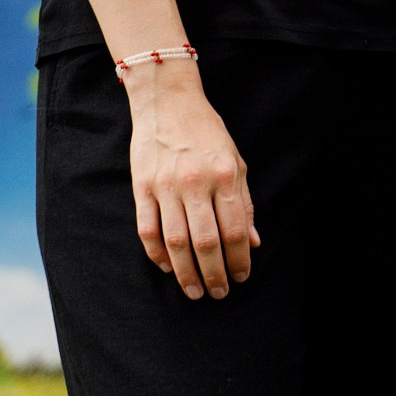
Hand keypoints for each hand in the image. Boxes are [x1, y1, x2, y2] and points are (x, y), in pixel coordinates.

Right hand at [124, 62, 257, 300]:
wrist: (168, 102)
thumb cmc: (208, 133)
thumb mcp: (236, 162)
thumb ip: (245, 203)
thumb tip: (254, 242)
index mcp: (225, 175)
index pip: (235, 229)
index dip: (239, 259)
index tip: (241, 277)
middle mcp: (196, 182)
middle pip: (206, 242)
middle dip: (214, 274)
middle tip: (219, 294)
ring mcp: (166, 186)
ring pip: (175, 241)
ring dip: (186, 272)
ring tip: (194, 291)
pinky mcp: (142, 187)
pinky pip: (148, 229)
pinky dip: (157, 254)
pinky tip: (168, 267)